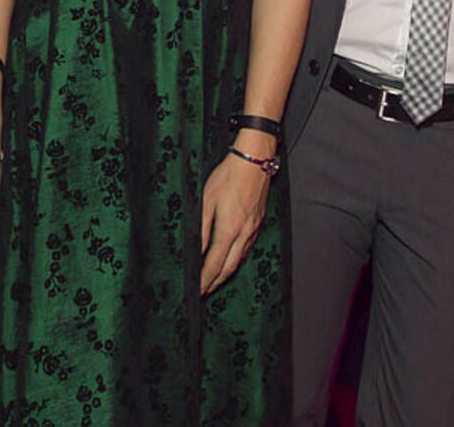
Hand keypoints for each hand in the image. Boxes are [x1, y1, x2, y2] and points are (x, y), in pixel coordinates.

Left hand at [200, 150, 270, 295]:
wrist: (254, 160)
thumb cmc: (228, 176)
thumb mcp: (206, 201)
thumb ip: (202, 229)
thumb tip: (196, 251)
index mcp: (229, 229)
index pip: (214, 264)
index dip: (204, 280)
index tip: (195, 292)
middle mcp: (243, 234)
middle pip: (228, 268)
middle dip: (214, 283)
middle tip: (202, 293)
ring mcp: (253, 230)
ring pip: (239, 261)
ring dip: (225, 275)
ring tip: (214, 283)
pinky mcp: (257, 223)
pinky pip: (246, 250)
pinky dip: (236, 262)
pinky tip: (230, 262)